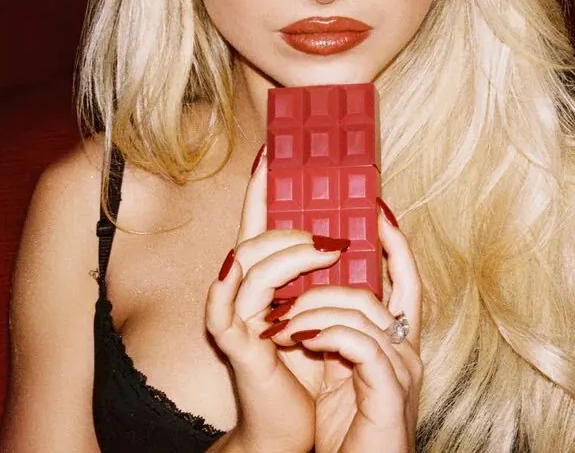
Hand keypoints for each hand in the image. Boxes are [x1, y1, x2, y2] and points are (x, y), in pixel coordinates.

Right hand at [204, 145, 350, 452]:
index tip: (274, 148)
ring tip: (328, 247)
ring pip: (248, 263)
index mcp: (263, 282)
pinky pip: (227, 306)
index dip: (263, 187)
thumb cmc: (308, 369)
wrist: (290, 427)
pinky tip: (248, 267)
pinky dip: (240, 283)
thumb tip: (348, 229)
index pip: (261, 224)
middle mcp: (241, 292)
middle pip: (254, 238)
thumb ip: (324, 274)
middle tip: (328, 223)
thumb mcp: (320, 310)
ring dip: (288, 250)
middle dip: (288, 222)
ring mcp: (233, 315)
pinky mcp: (232, 344)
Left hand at [261, 201, 423, 452]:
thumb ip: (335, 337)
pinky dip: (327, 333)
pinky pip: (359, 344)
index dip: (398, 244)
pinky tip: (301, 338)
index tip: (379, 210)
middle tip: (342, 225)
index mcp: (397, 345)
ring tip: (282, 320)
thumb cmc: (347, 434)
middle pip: (401, 284)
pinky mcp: (389, 394)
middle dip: (380, 248)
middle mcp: (407, 353)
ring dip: (317, 306)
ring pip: (365, 311)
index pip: (408, 282)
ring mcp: (402, 372)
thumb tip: (310, 297)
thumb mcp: (340, 375)